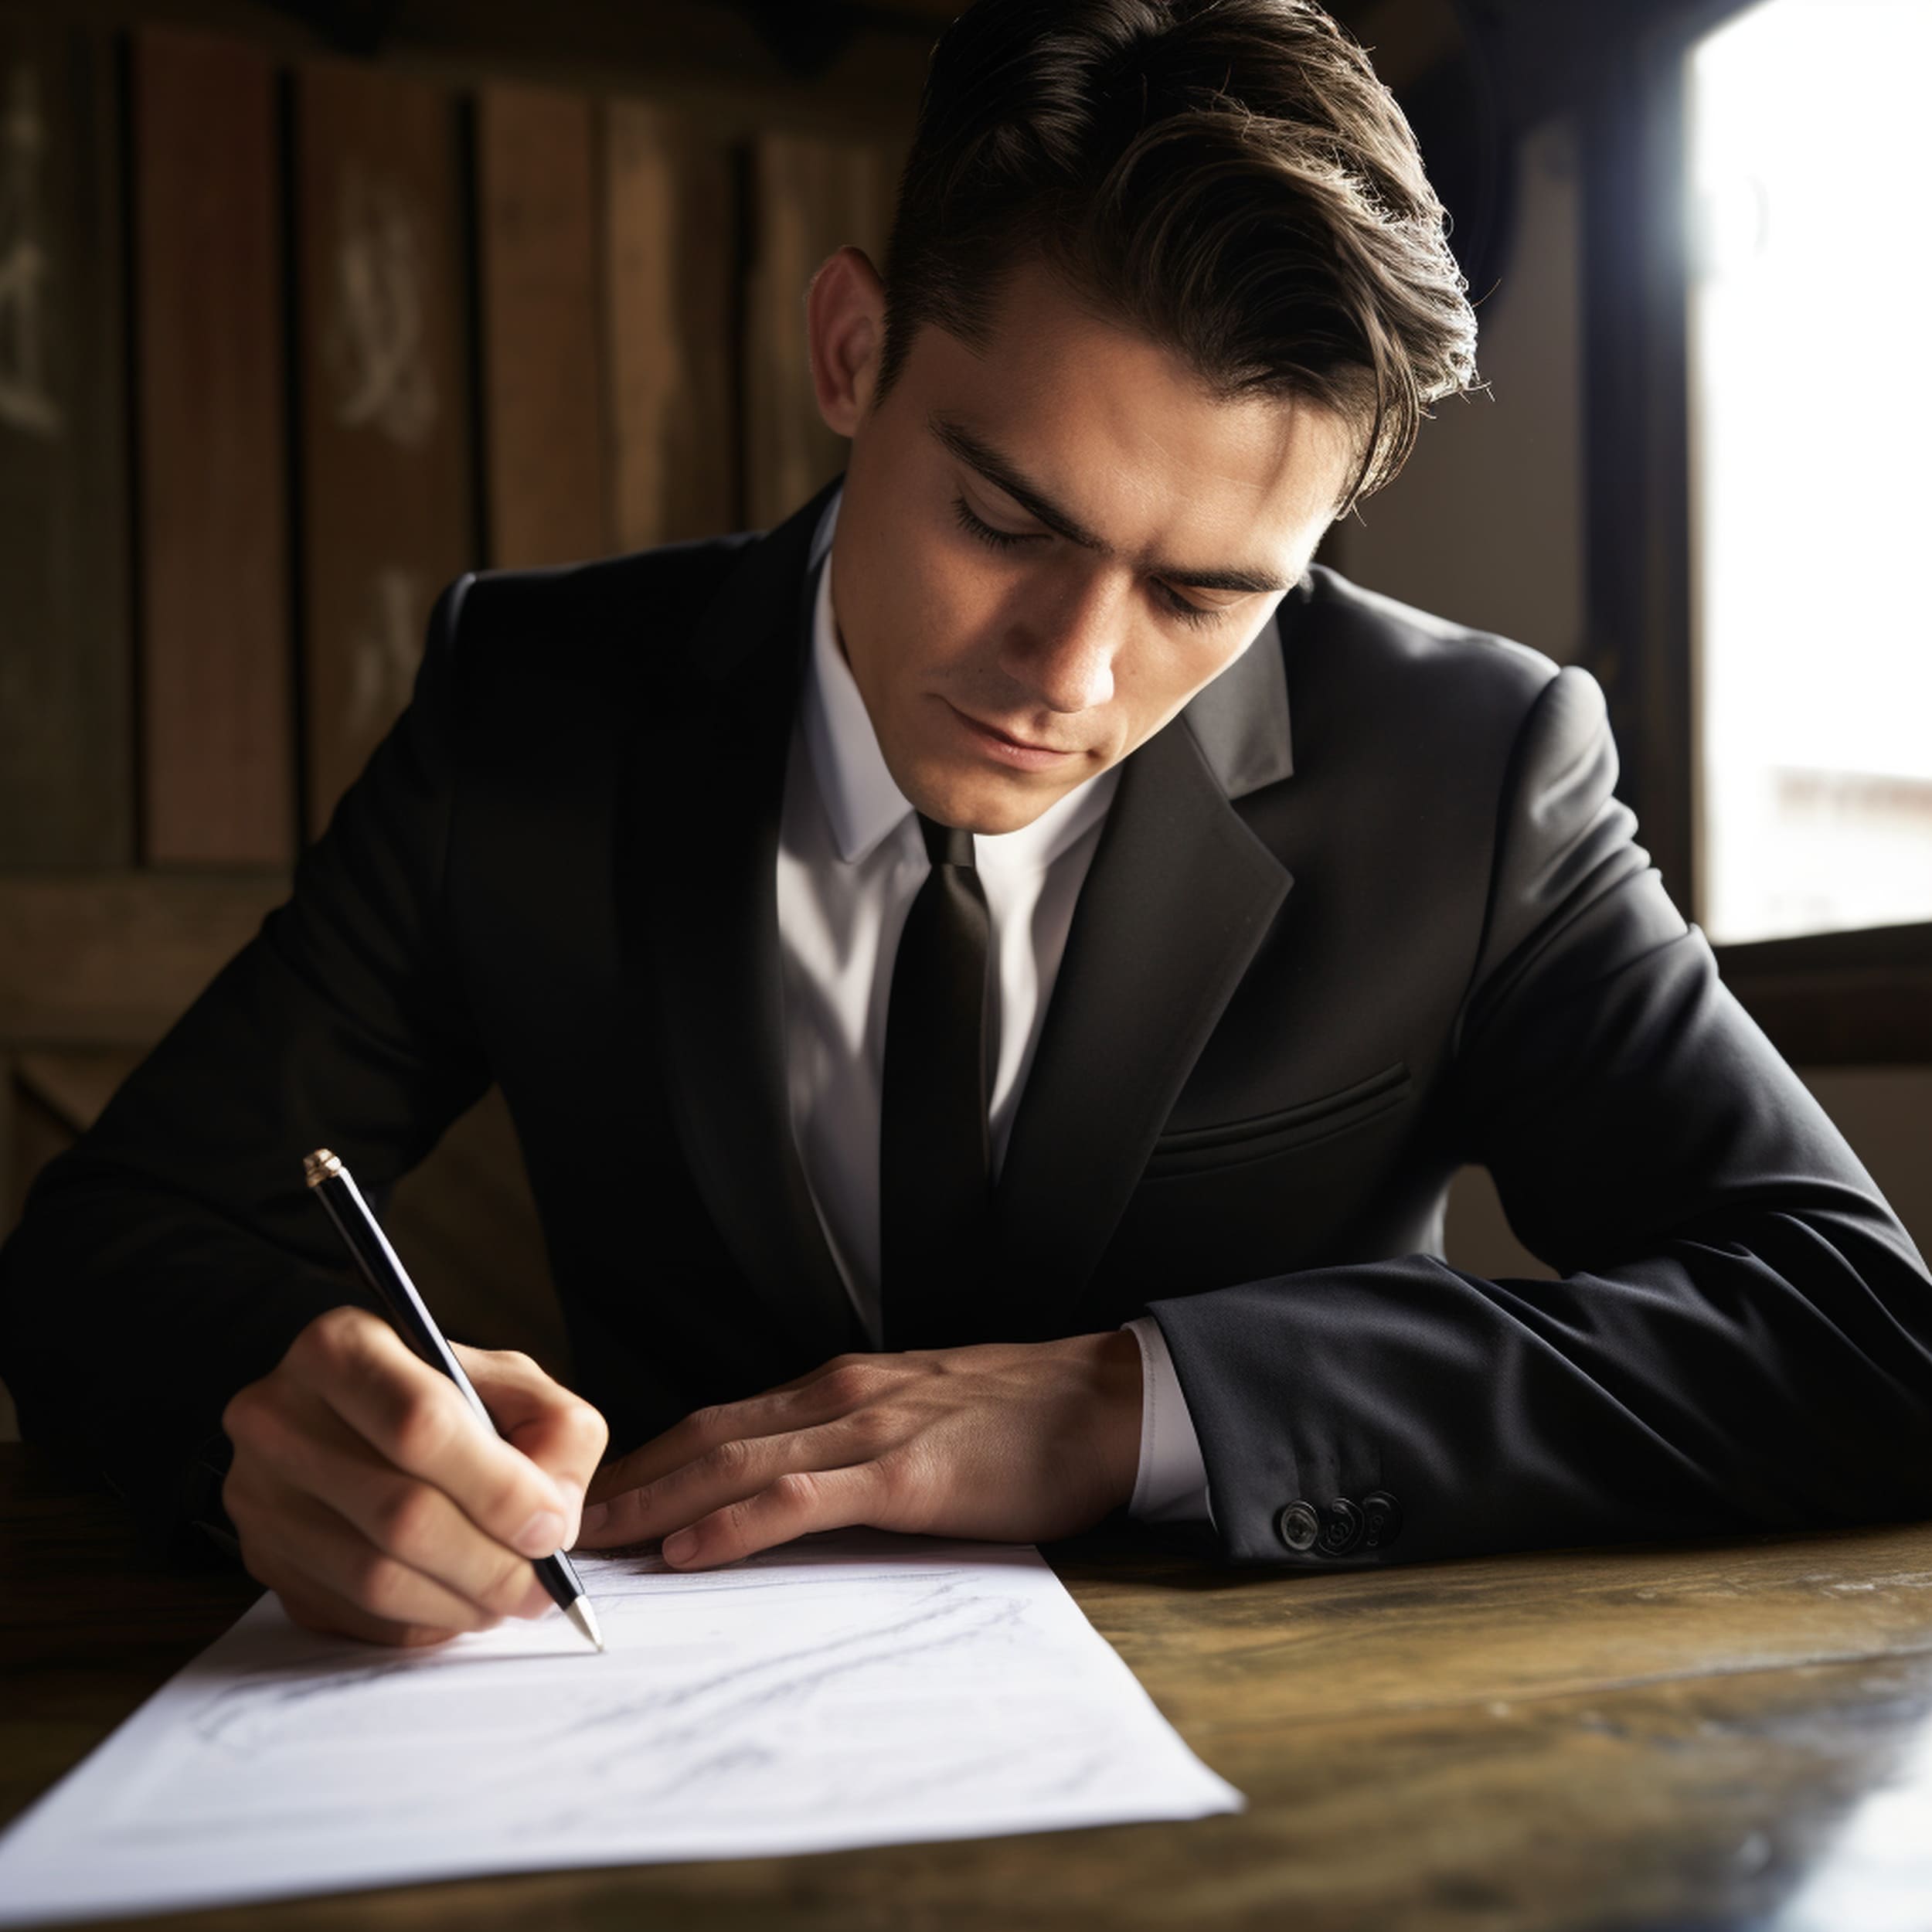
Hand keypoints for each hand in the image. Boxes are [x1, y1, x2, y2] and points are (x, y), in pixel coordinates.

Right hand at [222, 1306, 607, 1646]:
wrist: (352, 1417)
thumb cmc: (443, 1394)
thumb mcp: (511, 1380)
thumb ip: (556, 1431)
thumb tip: (551, 1522)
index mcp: (342, 1348)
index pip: (421, 1427)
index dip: (499, 1490)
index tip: (550, 1530)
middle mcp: (278, 1417)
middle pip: (400, 1514)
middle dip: (491, 1563)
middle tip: (542, 1586)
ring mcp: (259, 1493)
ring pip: (375, 1578)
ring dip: (461, 1602)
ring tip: (510, 1598)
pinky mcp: (261, 1557)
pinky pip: (354, 1614)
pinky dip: (423, 1620)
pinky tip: (458, 1602)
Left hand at [573, 1332, 1142, 1568]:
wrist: (1107, 1399)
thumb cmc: (1022, 1416)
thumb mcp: (922, 1413)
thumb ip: (859, 1439)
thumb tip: (795, 1485)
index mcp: (843, 1386)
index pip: (721, 1418)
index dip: (650, 1457)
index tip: (597, 1494)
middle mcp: (840, 1397)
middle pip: (706, 1435)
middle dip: (628, 1481)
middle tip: (558, 1521)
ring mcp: (869, 1430)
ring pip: (735, 1461)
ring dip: (656, 1502)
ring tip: (594, 1540)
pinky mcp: (905, 1475)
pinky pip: (801, 1498)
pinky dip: (735, 1521)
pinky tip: (690, 1548)